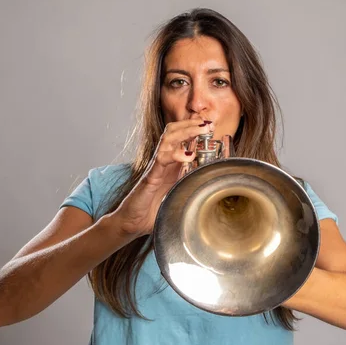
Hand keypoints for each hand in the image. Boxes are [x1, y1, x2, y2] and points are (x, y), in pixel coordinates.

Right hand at [112, 118, 213, 237]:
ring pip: (167, 139)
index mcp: (172, 163)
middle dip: (191, 124)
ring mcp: (156, 167)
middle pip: (174, 132)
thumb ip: (192, 184)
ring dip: (186, 131)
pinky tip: (187, 155)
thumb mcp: (180, 192)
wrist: (132, 222)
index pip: (181, 137)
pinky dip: (175, 154)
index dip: (194, 128)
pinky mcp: (150, 177)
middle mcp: (164, 161)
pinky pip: (161, 159)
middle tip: (208, 122)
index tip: (210, 124)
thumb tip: (213, 182)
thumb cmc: (155, 208)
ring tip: (201, 129)